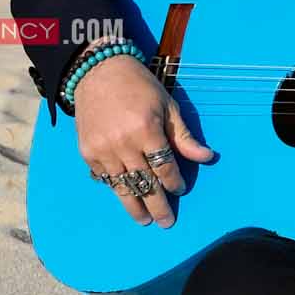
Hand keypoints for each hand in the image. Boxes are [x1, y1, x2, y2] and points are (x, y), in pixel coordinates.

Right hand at [73, 54, 214, 226]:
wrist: (98, 72)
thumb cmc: (139, 87)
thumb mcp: (168, 106)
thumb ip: (184, 137)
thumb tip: (207, 157)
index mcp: (146, 130)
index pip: (164, 167)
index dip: (175, 182)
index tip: (181, 189)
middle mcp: (122, 144)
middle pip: (144, 183)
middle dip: (157, 206)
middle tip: (166, 222)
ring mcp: (102, 150)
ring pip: (122, 186)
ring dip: (134, 206)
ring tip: (144, 221)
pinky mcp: (87, 152)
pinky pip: (104, 178)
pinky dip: (116, 188)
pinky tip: (125, 197)